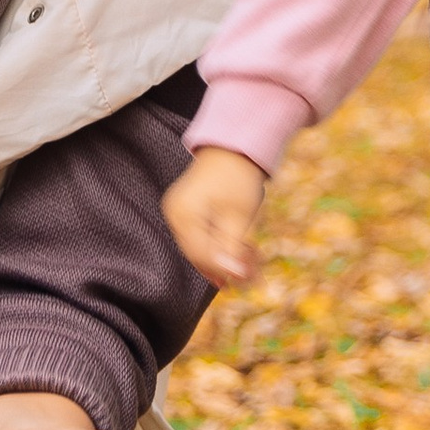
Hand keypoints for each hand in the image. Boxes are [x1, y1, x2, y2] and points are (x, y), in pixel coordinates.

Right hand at [163, 145, 265, 287]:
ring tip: (253, 266)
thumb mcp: (240, 216)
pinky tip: (241, 252)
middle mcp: (174, 214)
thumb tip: (235, 278)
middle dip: (229, 267)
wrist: (231, 148)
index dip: (226, 271)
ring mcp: (176, 213)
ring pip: (201, 248)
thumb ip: (233, 250)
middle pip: (200, 254)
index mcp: (184, 214)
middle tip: (256, 279)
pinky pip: (200, 237)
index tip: (250, 282)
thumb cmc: (238, 177)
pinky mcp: (184, 212)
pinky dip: (220, 245)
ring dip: (227, 258)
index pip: (202, 255)